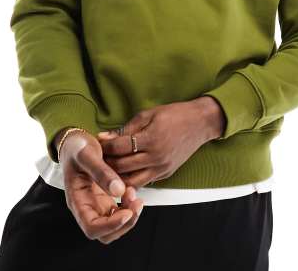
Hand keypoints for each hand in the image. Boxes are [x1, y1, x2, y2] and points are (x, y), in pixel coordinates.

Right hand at [58, 130, 143, 243]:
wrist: (76, 141)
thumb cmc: (78, 147)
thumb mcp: (87, 154)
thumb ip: (101, 172)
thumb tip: (119, 191)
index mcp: (77, 200)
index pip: (91, 227)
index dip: (111, 225)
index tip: (127, 212)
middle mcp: (86, 207)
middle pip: (105, 233)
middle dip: (124, 223)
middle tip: (136, 202)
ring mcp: (96, 204)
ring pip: (114, 226)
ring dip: (129, 215)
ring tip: (135, 193)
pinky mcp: (105, 199)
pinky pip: (119, 212)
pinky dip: (129, 206)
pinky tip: (132, 190)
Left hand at [97, 97, 224, 188]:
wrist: (200, 123)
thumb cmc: (175, 114)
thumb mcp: (150, 114)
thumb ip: (127, 128)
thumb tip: (106, 137)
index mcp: (151, 138)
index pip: (119, 147)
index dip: (105, 145)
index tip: (97, 142)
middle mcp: (156, 157)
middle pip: (122, 166)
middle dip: (107, 161)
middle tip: (98, 156)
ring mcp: (162, 168)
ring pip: (130, 180)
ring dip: (117, 175)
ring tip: (108, 167)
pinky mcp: (166, 174)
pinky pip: (143, 182)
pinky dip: (131, 179)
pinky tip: (123, 172)